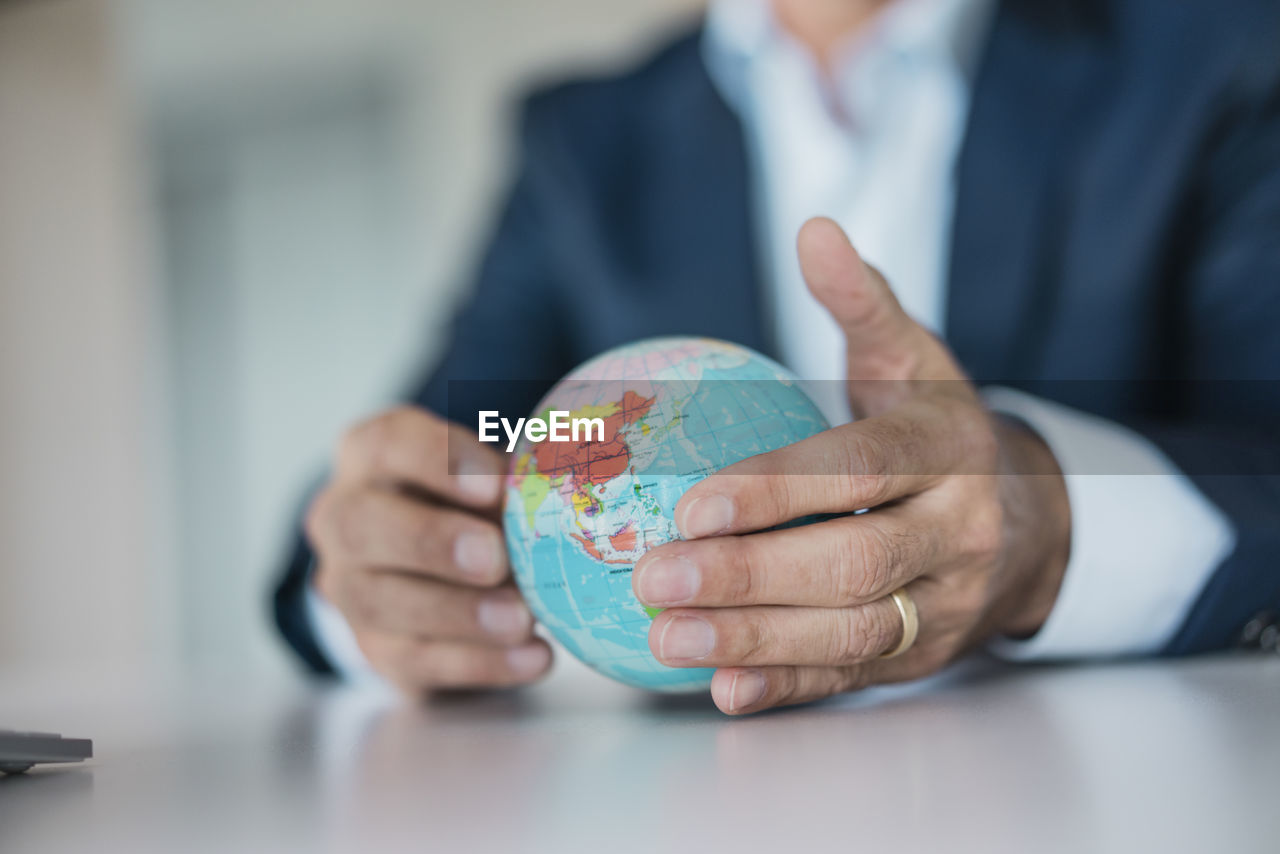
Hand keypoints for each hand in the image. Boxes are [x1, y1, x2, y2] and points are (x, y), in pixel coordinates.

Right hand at [306, 407, 551, 694]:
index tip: (496, 486)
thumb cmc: (471, 503)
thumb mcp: (488, 478)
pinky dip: (479, 663)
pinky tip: (532, 657)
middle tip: (494, 559)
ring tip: (522, 619)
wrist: (432, 569)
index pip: (389, 443)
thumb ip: (512, 484)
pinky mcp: (375, 647)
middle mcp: (342, 516)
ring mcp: (349, 586)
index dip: (438, 461)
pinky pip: (415, 660)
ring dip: (459, 614)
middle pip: (362, 525)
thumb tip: (563, 496)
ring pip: (383, 602)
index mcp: (370, 455)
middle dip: (432, 542)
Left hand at [632, 218, 1070, 714]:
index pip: (858, 471)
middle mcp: (957, 531)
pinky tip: (722, 691)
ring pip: (851, 632)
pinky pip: (854, 678)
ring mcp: (946, 603)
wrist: (1035, 524)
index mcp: (947, 448)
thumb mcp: (914, 361)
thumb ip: (862, 305)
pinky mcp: (925, 655)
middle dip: (749, 575)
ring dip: (754, 641)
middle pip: (851, 563)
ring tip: (667, 636)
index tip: (693, 505)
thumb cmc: (940, 430)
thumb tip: (815, 231)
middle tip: (653, 576)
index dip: (777, 490)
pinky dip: (788, 689)